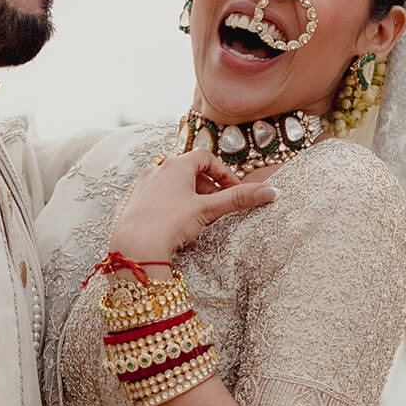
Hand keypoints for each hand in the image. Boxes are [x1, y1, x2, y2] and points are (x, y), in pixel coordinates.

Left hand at [110, 151, 275, 266]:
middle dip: (208, 189)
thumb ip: (238, 199)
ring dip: (192, 200)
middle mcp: (157, 169)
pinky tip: (179, 230)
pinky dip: (175, 208)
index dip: (223, 174)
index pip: (206, 158)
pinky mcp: (134, 202)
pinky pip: (161, 199)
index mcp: (175, 164)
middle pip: (190, 172)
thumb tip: (271, 191)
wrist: (135, 247)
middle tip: (217, 208)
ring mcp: (143, 185)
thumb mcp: (208, 210)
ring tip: (200, 221)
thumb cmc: (169, 223)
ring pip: (175, 187)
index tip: (232, 192)